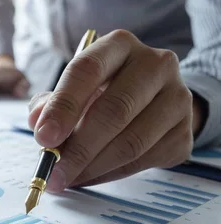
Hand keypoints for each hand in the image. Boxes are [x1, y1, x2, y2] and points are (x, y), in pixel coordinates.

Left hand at [27, 30, 197, 191]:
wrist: (152, 100)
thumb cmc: (101, 91)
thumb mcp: (72, 89)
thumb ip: (49, 104)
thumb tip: (38, 123)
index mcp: (119, 45)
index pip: (87, 70)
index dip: (63, 106)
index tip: (43, 137)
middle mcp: (155, 64)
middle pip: (114, 110)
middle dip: (78, 148)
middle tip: (53, 171)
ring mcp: (177, 97)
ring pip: (131, 142)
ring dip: (92, 167)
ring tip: (66, 179)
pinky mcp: (184, 131)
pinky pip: (144, 161)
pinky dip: (110, 174)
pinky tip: (89, 176)